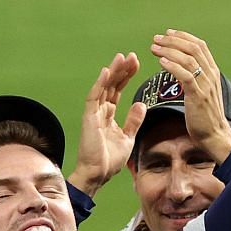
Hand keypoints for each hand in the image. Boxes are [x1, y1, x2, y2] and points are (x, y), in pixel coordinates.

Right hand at [66, 52, 144, 193]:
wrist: (98, 174)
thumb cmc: (109, 160)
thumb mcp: (128, 138)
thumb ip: (133, 121)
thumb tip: (141, 104)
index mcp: (108, 115)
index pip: (117, 90)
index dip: (126, 76)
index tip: (136, 64)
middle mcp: (100, 111)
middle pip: (111, 85)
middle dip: (121, 70)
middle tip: (132, 56)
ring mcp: (93, 113)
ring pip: (103, 87)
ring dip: (113, 72)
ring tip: (122, 58)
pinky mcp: (89, 118)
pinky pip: (94, 97)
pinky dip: (100, 84)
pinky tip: (107, 71)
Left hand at [151, 30, 230, 163]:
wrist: (214, 135)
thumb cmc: (205, 116)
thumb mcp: (202, 92)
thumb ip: (195, 78)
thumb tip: (181, 67)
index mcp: (212, 71)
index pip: (200, 45)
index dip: (183, 36)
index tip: (168, 33)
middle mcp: (211, 74)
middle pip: (193, 48)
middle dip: (173, 41)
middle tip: (156, 39)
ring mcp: (205, 85)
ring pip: (188, 59)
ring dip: (169, 51)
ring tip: (155, 48)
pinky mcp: (198, 96)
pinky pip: (186, 76)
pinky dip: (173, 66)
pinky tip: (161, 62)